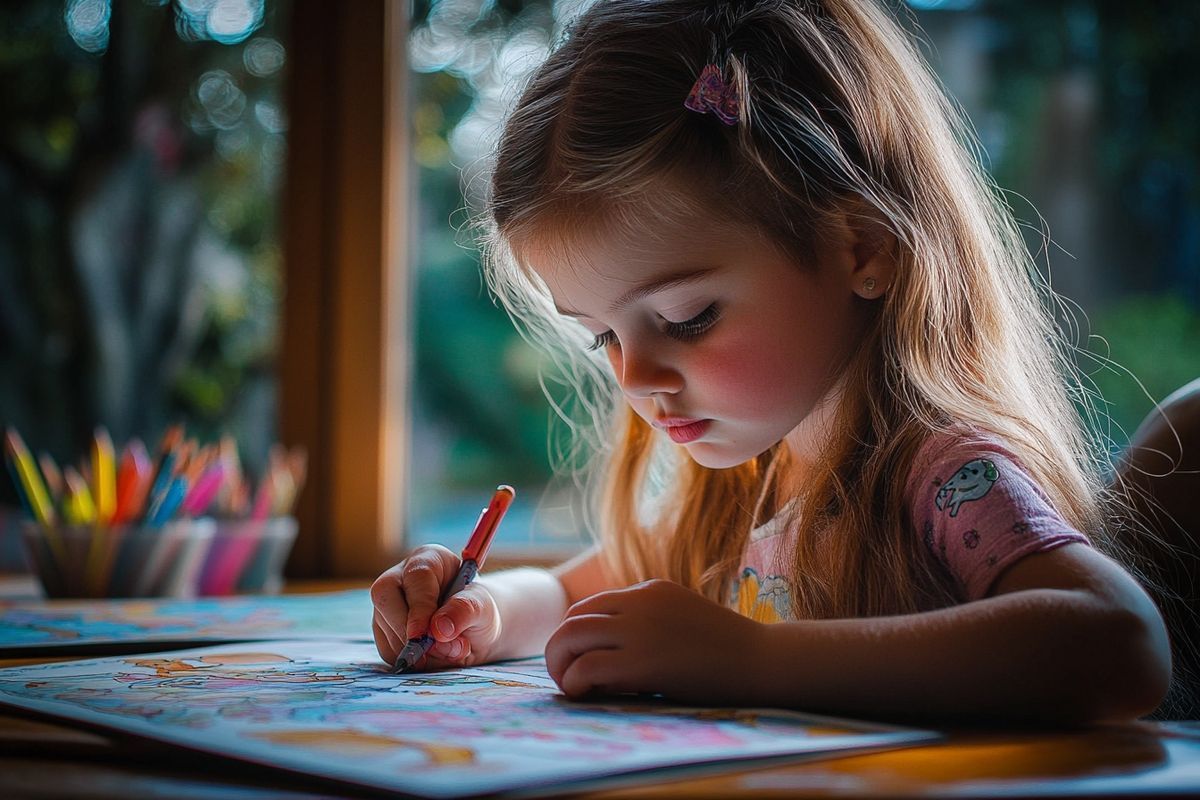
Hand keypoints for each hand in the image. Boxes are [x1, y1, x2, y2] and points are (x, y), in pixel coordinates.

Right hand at [370, 544, 502, 669]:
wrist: (473, 631)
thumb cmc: (478, 611)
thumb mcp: (483, 608)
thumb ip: (465, 611)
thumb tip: (439, 628)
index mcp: (429, 559)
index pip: (416, 577)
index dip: (419, 607)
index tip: (423, 635)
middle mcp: (401, 576)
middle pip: (386, 597)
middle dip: (408, 631)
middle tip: (438, 651)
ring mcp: (388, 603)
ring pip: (385, 627)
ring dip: (414, 651)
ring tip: (448, 653)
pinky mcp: (383, 628)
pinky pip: (386, 649)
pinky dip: (409, 661)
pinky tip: (432, 658)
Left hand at [544, 579, 766, 704]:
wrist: (763, 661)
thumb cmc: (731, 650)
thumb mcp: (685, 618)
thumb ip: (653, 622)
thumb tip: (617, 647)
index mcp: (650, 590)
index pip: (592, 606)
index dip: (578, 634)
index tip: (581, 658)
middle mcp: (639, 603)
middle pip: (573, 619)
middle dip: (560, 648)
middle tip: (565, 674)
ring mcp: (639, 630)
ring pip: (570, 637)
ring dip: (559, 664)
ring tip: (569, 686)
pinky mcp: (641, 662)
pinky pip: (586, 667)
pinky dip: (574, 682)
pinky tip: (584, 695)